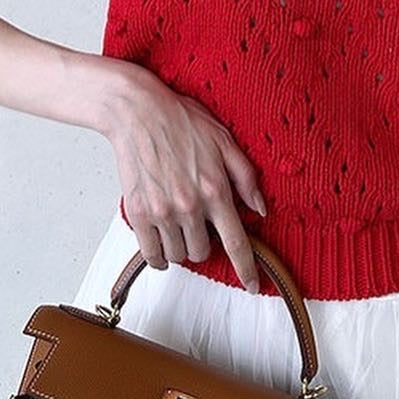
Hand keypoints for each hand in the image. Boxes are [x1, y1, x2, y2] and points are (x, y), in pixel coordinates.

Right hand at [103, 70, 266, 293]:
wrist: (138, 112)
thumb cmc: (182, 121)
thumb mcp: (225, 141)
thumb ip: (245, 178)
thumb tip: (260, 209)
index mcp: (215, 189)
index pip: (236, 242)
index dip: (247, 269)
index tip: (254, 286)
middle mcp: (189, 206)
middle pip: (203, 252)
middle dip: (205, 241)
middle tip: (199, 219)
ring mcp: (162, 212)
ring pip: (178, 255)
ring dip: (181, 245)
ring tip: (179, 221)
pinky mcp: (138, 213)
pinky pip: (151, 254)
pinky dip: (158, 254)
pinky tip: (162, 239)